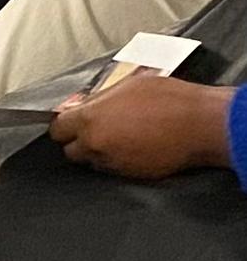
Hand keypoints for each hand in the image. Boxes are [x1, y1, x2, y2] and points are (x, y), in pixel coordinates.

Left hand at [49, 71, 236, 178]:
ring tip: (120, 138)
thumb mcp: (130, 86)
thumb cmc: (171, 99)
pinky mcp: (129, 175)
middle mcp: (95, 144)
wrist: (202, 124)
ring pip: (92, 161)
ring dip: (99, 152)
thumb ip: (101, 99)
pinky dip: (118, 161)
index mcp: (90, 119)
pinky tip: (134, 148)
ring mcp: (112, 162)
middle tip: (97, 130)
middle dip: (80, 141)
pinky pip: (113, 169)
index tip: (73, 122)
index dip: (65, 125)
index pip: (57, 129)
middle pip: (71, 150)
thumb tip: (86, 104)